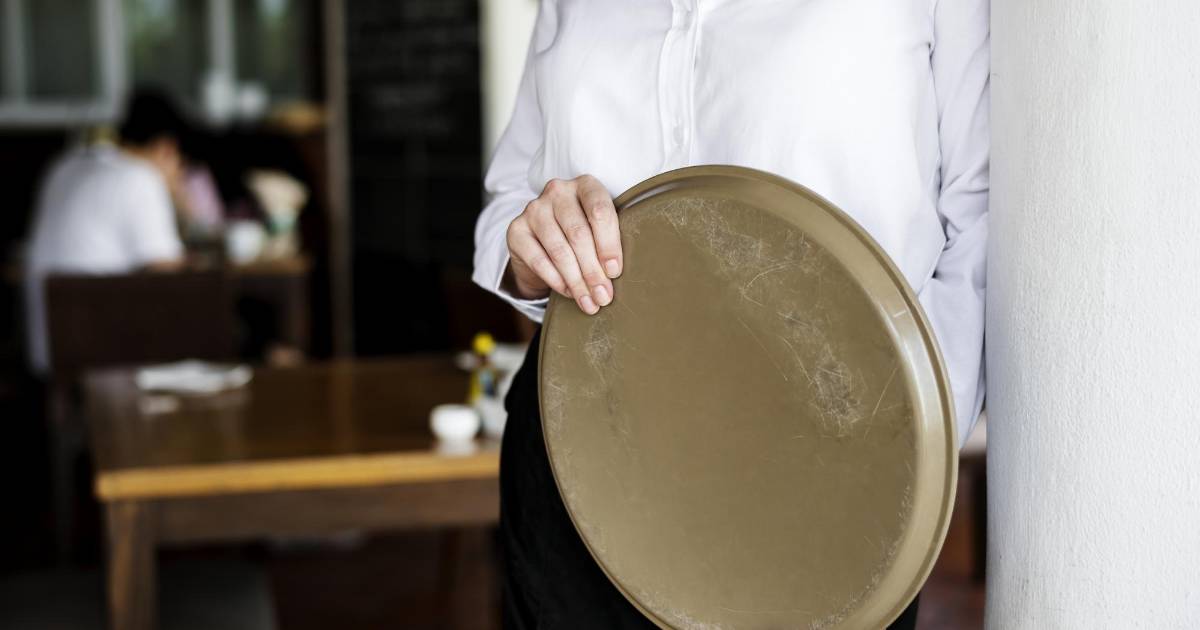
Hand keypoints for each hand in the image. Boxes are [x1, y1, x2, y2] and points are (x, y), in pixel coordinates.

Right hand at [504, 175, 622, 314]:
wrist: (542, 240)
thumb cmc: (581, 234)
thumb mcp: (599, 230)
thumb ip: (608, 243)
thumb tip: (613, 275)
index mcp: (585, 185)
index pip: (599, 211)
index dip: (609, 245)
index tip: (615, 272)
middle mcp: (558, 191)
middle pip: (579, 234)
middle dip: (593, 271)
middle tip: (603, 296)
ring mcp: (534, 209)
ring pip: (559, 250)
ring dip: (576, 281)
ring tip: (589, 302)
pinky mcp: (516, 230)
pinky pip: (539, 260)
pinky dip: (556, 281)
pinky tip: (568, 293)